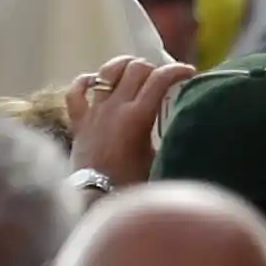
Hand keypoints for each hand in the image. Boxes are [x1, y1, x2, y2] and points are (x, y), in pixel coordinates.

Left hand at [67, 57, 196, 187]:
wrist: (96, 200)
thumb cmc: (133, 185)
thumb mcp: (160, 159)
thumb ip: (170, 136)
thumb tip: (185, 122)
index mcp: (138, 116)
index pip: (160, 79)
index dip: (177, 70)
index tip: (189, 73)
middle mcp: (114, 107)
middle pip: (135, 68)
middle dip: (153, 68)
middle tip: (163, 78)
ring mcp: (94, 111)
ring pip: (106, 72)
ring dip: (123, 65)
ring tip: (134, 69)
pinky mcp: (78, 120)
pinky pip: (76, 90)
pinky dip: (86, 81)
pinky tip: (95, 81)